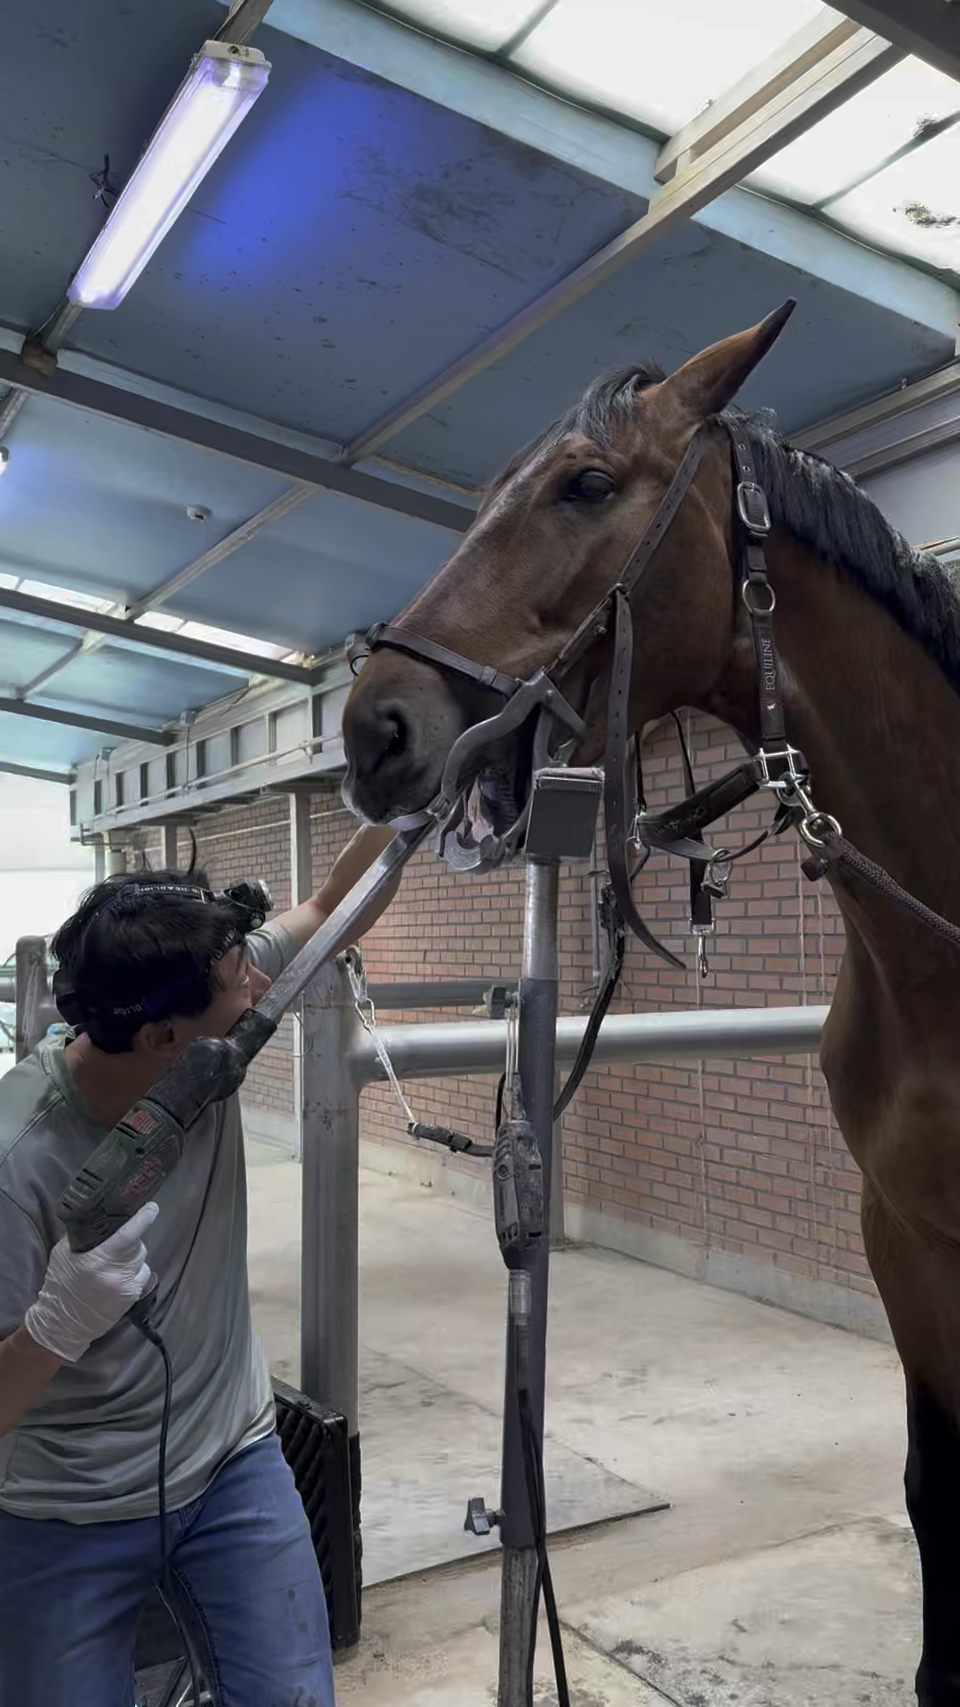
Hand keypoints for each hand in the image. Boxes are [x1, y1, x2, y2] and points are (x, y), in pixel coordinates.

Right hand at [24, 1203, 158, 1363]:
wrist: (63, 1323)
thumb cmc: (61, 1284)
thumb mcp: (63, 1254)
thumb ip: (84, 1236)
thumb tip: (102, 1218)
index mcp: (96, 1260)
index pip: (127, 1235)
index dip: (142, 1219)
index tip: (151, 1208)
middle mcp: (115, 1273)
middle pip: (137, 1245)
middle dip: (132, 1240)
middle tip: (119, 1242)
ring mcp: (126, 1286)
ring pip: (141, 1258)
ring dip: (133, 1255)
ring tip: (117, 1261)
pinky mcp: (132, 1297)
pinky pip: (142, 1274)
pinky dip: (135, 1270)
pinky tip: (121, 1275)